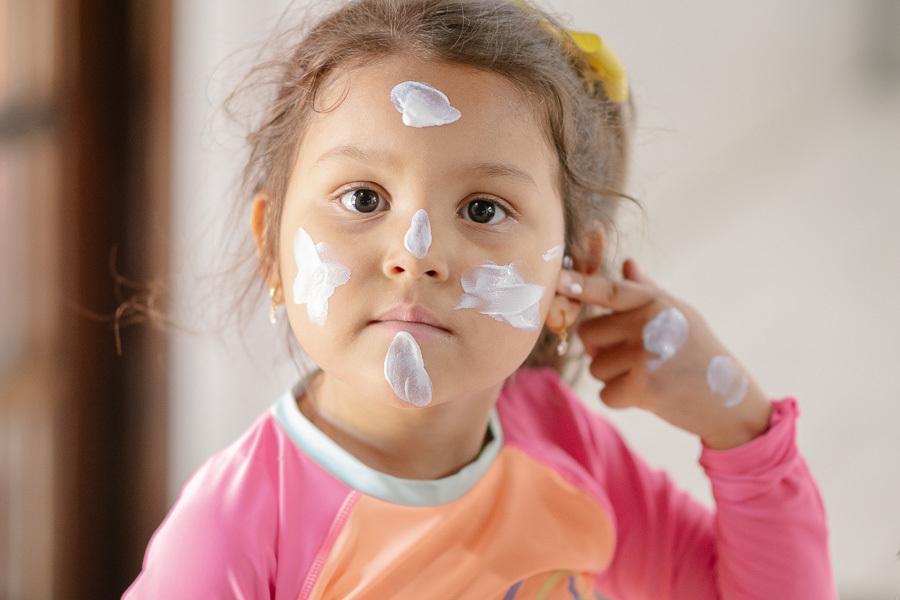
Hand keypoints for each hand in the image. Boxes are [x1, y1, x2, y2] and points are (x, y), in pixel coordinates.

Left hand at [556, 259, 771, 449]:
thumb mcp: (679, 315)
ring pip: (595, 366)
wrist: (731, 400)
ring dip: (613, 377)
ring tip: (649, 376)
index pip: (609, 291)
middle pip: (589, 333)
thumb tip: (627, 264)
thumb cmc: (699, 354)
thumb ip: (647, 292)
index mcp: (655, 302)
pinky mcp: (642, 386)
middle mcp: (648, 323)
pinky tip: (649, 395)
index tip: (557, 280)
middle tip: (637, 358)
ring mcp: (645, 354)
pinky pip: (605, 393)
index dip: (580, 286)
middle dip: (603, 349)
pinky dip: (621, 399)